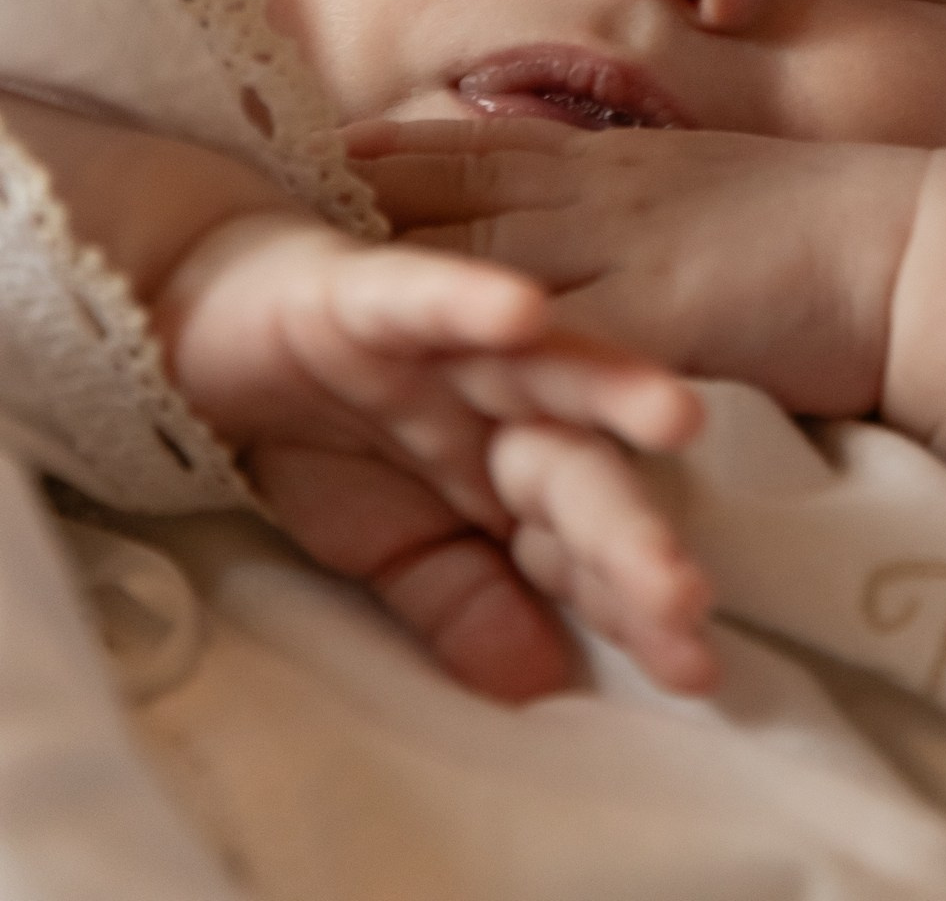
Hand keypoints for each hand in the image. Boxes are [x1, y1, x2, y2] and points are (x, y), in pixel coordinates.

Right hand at [156, 211, 714, 701]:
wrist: (219, 333)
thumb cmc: (328, 439)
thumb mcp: (386, 550)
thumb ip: (462, 607)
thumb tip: (542, 687)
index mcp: (516, 474)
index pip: (585, 550)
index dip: (632, 607)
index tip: (691, 671)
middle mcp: (506, 406)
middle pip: (583, 472)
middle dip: (632, 534)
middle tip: (685, 597)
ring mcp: (454, 346)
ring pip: (543, 369)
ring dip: (608, 389)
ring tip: (677, 416)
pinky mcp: (379, 293)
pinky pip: (429, 296)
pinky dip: (471, 301)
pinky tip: (523, 313)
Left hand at [361, 127, 945, 571]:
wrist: (925, 253)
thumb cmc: (841, 232)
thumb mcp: (728, 192)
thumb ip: (661, 206)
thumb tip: (625, 219)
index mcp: (630, 165)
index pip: (492, 148)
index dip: (402, 150)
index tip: (323, 146)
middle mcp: (612, 196)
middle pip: (461, 194)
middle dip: (366, 201)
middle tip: (272, 212)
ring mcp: (631, 256)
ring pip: (486, 262)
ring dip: (398, 276)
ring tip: (308, 293)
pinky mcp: (656, 325)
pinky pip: (552, 344)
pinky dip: (484, 351)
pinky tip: (417, 375)